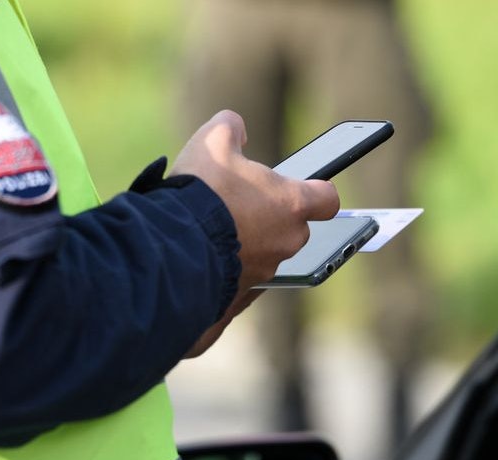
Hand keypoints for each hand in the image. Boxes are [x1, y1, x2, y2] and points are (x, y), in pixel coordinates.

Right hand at [172, 110, 339, 356]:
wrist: (170, 246)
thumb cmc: (201, 192)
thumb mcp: (212, 141)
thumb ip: (230, 127)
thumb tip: (235, 127)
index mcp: (291, 204)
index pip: (327, 198)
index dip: (318, 190)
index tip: (306, 186)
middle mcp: (286, 242)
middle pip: (294, 228)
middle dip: (272, 216)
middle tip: (241, 202)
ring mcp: (266, 271)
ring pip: (266, 253)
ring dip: (249, 242)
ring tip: (214, 228)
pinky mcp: (241, 295)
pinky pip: (241, 277)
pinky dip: (228, 267)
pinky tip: (204, 253)